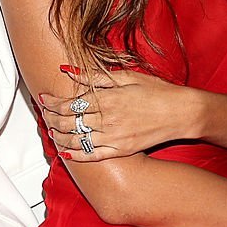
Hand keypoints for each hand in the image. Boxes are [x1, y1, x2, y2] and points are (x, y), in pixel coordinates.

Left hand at [39, 65, 197, 160]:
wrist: (183, 113)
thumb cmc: (158, 91)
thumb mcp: (126, 76)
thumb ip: (95, 76)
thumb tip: (68, 70)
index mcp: (108, 98)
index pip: (70, 103)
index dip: (53, 102)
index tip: (43, 99)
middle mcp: (108, 119)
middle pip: (69, 121)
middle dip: (51, 118)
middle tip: (43, 115)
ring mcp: (114, 137)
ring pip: (77, 139)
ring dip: (60, 136)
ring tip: (51, 131)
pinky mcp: (122, 150)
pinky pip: (93, 155)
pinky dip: (77, 155)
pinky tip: (66, 152)